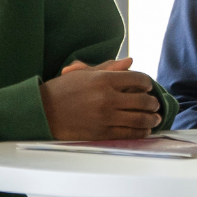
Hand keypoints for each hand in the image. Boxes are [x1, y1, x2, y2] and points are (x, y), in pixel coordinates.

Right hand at [40, 57, 163, 139]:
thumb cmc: (62, 90)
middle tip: (155, 104)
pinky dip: (141, 132)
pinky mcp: (102, 133)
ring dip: (152, 119)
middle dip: (153, 102)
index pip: (137, 79)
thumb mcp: (84, 74)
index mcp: (103, 80)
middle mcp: (106, 98)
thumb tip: (131, 62)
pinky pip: (129, 134)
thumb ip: (109, 68)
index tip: (148, 86)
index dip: (147, 83)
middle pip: (143, 100)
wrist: (42, 112)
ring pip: (140, 119)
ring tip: (155, 118)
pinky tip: (144, 130)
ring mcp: (105, 117)